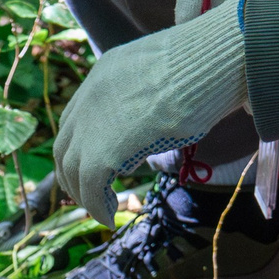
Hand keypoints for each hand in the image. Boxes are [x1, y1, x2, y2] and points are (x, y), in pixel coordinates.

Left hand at [50, 0, 249, 225]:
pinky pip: (90, 187)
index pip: (77, 116)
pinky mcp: (102, 150)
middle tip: (88, 193)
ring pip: (71, 168)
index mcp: (103, 73)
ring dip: (83, 193)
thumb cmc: (206, 64)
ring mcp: (92, 123)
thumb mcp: (164, 74)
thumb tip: (159, 116)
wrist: (212, 61)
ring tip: (101, 209)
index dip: (80, 144)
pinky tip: (108, 217)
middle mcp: (90, 96)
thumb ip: (149, 94)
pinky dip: (96, 207)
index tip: (91, 163)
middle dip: (73, 172)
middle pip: (66, 144)